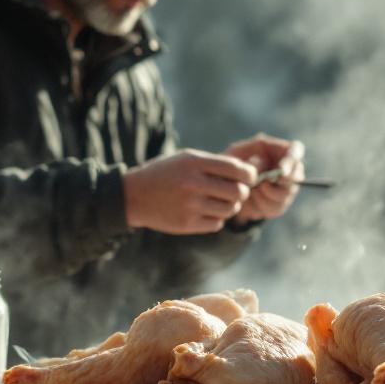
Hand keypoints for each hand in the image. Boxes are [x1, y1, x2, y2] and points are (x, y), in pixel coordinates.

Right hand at [123, 149, 256, 234]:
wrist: (134, 196)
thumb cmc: (166, 173)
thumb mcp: (186, 159)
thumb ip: (214, 164)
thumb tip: (249, 172)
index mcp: (194, 163)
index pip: (236, 169)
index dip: (250, 175)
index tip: (250, 178)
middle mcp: (193, 184)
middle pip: (237, 192)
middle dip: (242, 192)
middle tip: (237, 192)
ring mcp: (190, 206)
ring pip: (229, 209)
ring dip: (230, 206)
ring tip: (220, 202)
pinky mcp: (186, 224)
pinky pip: (217, 224)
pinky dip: (217, 219)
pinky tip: (207, 212)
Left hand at [222, 133, 304, 221]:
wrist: (226, 186)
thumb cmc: (231, 163)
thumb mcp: (234, 157)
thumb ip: (249, 159)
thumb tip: (261, 164)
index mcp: (277, 150)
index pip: (296, 150)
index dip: (292, 160)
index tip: (281, 172)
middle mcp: (287, 168)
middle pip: (296, 175)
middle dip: (281, 183)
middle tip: (263, 185)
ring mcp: (285, 187)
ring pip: (285, 193)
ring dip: (266, 194)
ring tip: (250, 190)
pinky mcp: (279, 204)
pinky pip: (276, 207)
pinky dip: (261, 205)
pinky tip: (252, 199)